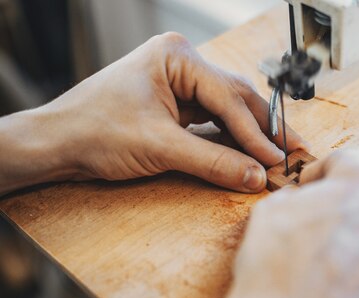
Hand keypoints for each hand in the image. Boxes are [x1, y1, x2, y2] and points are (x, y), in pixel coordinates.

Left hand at [0, 32, 304, 195]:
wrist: (59, 143)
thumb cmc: (96, 132)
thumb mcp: (161, 148)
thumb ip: (214, 162)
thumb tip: (257, 177)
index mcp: (177, 57)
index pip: (229, 97)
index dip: (257, 133)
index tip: (279, 159)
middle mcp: (183, 63)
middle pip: (237, 97)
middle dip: (266, 128)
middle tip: (297, 152)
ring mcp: (181, 82)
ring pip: (230, 108)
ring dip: (254, 134)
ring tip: (282, 154)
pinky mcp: (178, 103)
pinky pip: (215, 120)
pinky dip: (233, 138)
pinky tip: (252, 153)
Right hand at [174, 151, 358, 297]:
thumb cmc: (277, 266)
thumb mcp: (275, 207)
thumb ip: (302, 193)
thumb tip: (308, 199)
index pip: (344, 163)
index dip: (319, 175)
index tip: (310, 188)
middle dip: (348, 199)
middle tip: (321, 216)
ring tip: (331, 247)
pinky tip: (343, 269)